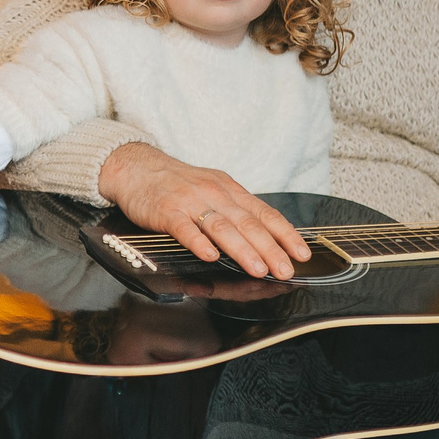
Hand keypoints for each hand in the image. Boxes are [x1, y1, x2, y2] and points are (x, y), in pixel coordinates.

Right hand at [95, 142, 309, 280]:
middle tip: (285, 270)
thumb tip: (266, 237)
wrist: (137, 167)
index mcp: (229, 190)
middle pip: (247, 223)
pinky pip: (184, 228)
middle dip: (270, 249)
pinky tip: (210, 256)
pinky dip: (199, 242)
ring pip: (221, 227)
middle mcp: (214, 193)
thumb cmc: (177, 184)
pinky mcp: (165, 211)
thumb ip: (235, 210)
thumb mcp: (212, 189)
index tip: (301, 254)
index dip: (285, 234)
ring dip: (242, 250)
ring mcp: (190, 202)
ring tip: (258, 269)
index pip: (264, 213)